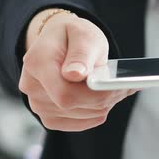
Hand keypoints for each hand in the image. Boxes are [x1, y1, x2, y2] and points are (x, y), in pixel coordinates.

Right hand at [18, 9, 137, 130]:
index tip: (116, 85)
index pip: (64, 94)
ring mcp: (38, 105)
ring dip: (104, 104)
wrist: (60, 43)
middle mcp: (31, 87)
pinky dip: (98, 112)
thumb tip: (75, 75)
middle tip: (126, 85)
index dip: (93, 94)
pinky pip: (80, 123)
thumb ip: (80, 53)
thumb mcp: (83, 34)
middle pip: (73, 106)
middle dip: (105, 97)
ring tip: (115, 87)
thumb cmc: (73, 36)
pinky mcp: (50, 117)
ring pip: (82, 116)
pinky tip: (106, 97)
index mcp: (37, 63)